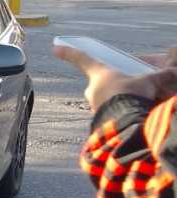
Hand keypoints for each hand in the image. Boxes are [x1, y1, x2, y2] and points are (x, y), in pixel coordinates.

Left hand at [54, 45, 176, 111]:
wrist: (127, 126)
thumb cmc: (134, 97)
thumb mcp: (150, 82)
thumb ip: (161, 75)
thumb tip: (174, 71)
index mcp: (100, 74)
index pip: (82, 59)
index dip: (70, 53)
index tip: (56, 48)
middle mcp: (92, 90)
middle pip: (100, 82)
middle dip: (113, 83)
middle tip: (130, 85)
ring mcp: (94, 106)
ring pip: (105, 98)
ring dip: (117, 99)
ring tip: (135, 102)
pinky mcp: (98, 120)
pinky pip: (108, 112)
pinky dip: (118, 111)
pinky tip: (131, 114)